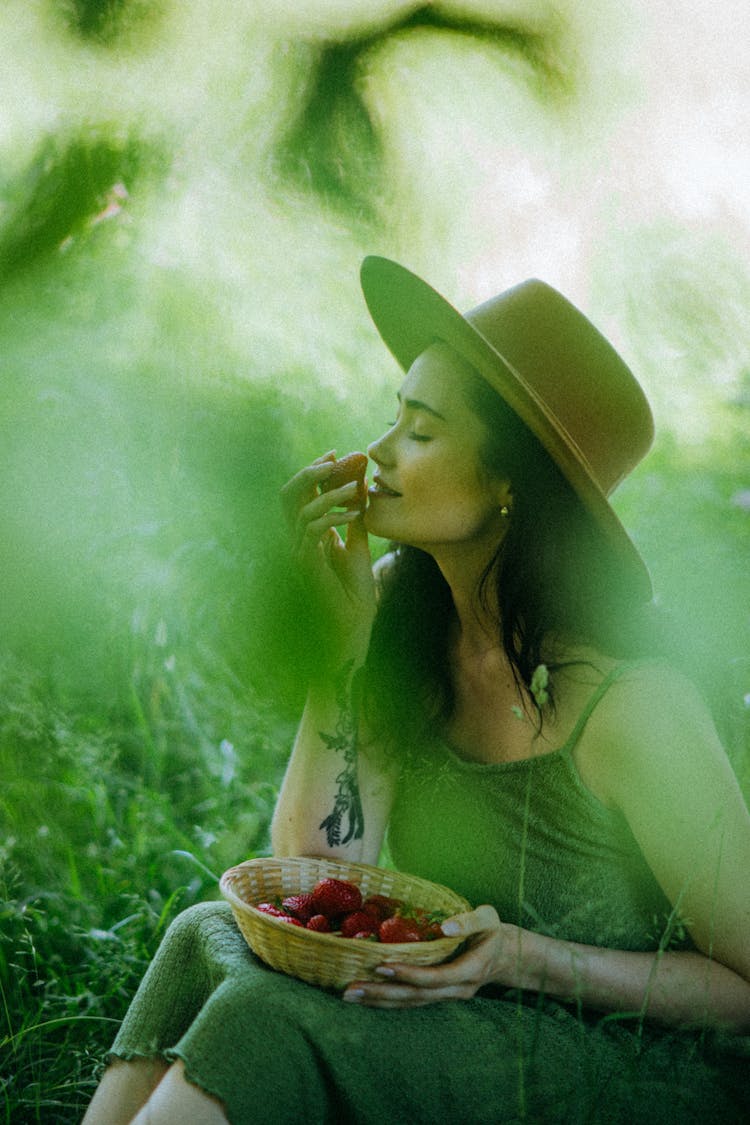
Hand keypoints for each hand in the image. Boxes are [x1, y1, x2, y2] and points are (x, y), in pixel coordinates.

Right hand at [280, 452, 375, 658]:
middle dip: (311, 471)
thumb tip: (359, 482)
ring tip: (356, 487)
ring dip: (330, 492)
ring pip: (300, 509)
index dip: (315, 468)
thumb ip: (354, 514)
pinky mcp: (305, 564)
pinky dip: (334, 516)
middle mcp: (295, 538)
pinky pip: (312, 530)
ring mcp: (296, 551)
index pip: (301, 491)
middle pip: (288, 493)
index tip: (338, 453)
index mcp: (305, 532)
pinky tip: (356, 513)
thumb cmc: (355, 589)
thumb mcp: (358, 543)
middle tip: (336, 459)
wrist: (353, 624)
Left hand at [342, 905, 508, 1008]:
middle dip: (382, 993)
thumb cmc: (493, 931)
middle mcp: (457, 990)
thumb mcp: (488, 918)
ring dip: (379, 1001)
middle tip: (351, 989)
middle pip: (416, 997)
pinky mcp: (438, 995)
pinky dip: (388, 1000)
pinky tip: (366, 997)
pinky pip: (411, 1001)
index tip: (382, 964)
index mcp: (470, 971)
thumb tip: (444, 927)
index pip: (435, 977)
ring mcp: (447, 996)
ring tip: (349, 995)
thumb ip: (469, 921)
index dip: (408, 974)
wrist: (505, 955)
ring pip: (411, 1003)